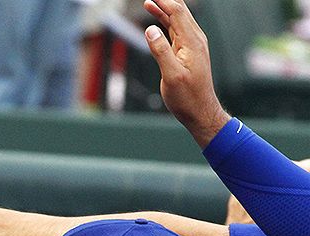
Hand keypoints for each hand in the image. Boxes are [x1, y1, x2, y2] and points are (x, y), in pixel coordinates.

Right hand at [143, 0, 230, 146]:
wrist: (200, 110)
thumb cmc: (187, 97)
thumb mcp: (171, 75)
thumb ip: (161, 51)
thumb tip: (150, 30)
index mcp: (192, 42)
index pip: (178, 13)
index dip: (164, 1)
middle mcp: (195, 40)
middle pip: (180, 12)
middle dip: (165, 1)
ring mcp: (192, 45)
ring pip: (178, 20)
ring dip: (164, 10)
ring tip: (149, 3)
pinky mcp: (188, 52)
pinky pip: (177, 31)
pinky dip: (166, 22)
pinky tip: (158, 20)